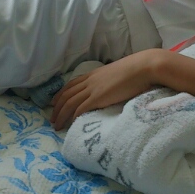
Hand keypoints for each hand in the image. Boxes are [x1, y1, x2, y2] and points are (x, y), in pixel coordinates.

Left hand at [50, 49, 166, 131]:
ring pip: (69, 103)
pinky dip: (73, 116)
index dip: (61, 94)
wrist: (142, 67)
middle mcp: (90, 81)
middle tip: (52, 118)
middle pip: (66, 94)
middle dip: (57, 107)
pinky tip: (70, 124)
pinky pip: (80, 108)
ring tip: (56, 126)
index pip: (71, 84)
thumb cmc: (136, 70)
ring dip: (60, 115)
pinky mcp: (98, 97)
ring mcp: (93, 89)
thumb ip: (110, 81)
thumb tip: (111, 88)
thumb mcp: (117, 74)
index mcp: (94, 74)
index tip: (54, 102)